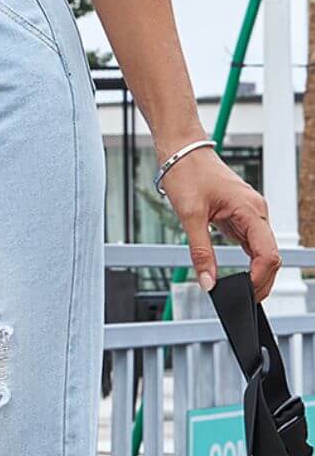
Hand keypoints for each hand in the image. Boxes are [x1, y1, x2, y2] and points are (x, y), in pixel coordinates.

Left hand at [160, 145, 281, 302]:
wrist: (183, 153)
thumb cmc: (188, 174)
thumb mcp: (190, 217)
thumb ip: (200, 252)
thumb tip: (207, 283)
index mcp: (251, 209)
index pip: (268, 253)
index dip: (259, 278)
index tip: (244, 294)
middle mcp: (256, 212)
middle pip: (271, 255)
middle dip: (262, 281)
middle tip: (245, 302)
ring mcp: (250, 215)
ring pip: (264, 251)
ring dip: (257, 274)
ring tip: (243, 293)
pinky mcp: (240, 217)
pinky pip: (252, 244)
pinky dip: (249, 262)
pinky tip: (240, 276)